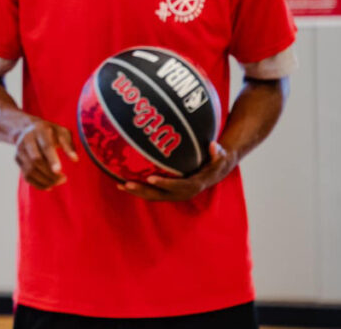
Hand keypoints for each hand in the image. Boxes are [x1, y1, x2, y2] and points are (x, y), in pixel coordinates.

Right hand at [14, 117, 77, 189]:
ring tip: (58, 182)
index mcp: (40, 130)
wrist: (28, 128)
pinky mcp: (17, 159)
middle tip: (64, 179)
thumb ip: (68, 145)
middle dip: (50, 173)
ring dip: (45, 180)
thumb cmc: (50, 132)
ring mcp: (20, 150)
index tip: (59, 171)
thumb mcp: (62, 132)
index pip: (45, 146)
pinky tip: (49, 186)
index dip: (52, 159)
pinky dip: (37, 184)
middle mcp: (27, 140)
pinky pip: (26, 176)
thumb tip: (75, 160)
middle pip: (35, 160)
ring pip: (30, 170)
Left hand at [118, 142, 236, 201]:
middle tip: (127, 183)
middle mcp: (182, 192)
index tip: (151, 178)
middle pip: (160, 194)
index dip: (165, 184)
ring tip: (120, 185)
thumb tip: (213, 145)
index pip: (178, 186)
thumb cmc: (216, 161)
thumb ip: (217, 152)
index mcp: (195, 185)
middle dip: (143, 190)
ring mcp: (174, 193)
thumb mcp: (220, 157)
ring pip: (153, 195)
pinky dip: (138, 189)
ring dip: (137, 191)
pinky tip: (123, 182)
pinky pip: (152, 192)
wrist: (215, 173)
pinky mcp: (168, 192)